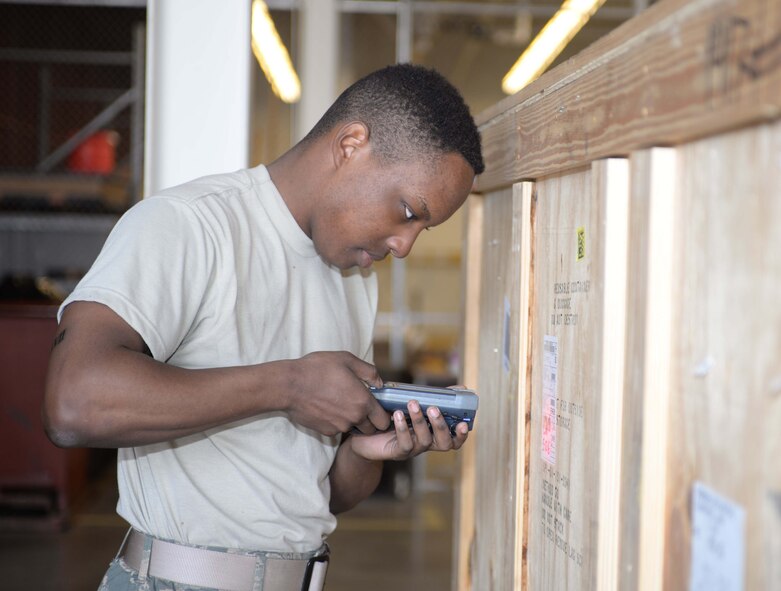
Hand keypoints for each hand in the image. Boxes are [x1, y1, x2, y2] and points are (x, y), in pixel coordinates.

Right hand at [283, 351, 388, 435]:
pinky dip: (336, 422)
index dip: (383, 415)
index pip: (383, 420)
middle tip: (360, 406)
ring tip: (341, 404)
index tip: (377, 408)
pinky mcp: (325, 431)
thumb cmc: (318, 368)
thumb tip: (380, 383)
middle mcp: (354, 417)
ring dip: (352, 421)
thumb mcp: (347, 360)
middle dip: (369, 420)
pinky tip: (328, 408)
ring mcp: (339, 426)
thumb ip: (369, 371)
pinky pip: (337, 429)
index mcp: (363, 401)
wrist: (289, 385)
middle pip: (371, 429)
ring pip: (353, 429)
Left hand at [347, 400, 468, 461]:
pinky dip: (402, 428)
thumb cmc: (394, 416)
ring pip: (424, 441)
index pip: (454, 440)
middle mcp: (426, 444)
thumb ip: (436, 398)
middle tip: (433, 408)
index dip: (461, 435)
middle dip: (440, 425)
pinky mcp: (397, 452)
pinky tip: (397, 415)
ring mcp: (413, 449)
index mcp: (433, 434)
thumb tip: (462, 388)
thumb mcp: (416, 405)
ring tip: (412, 404)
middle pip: (443, 443)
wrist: (366, 433)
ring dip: (419, 421)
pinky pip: (404, 443)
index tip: (462, 423)